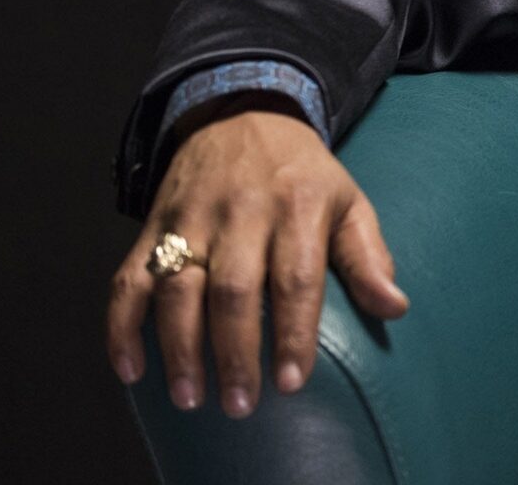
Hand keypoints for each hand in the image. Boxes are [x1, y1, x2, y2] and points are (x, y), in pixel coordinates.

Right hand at [105, 95, 409, 416]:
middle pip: (232, 289)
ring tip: (190, 397)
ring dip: (179, 347)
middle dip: (234, 351)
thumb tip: (395, 307)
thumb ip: (368, 257)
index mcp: (297, 205)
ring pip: (177, 288)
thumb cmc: (304, 175)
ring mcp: (190, 218)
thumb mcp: (349, 201)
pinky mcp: (152, 226)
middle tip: (239, 404)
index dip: (293, 332)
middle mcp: (240, 211)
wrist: (243, 114)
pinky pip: (128, 279)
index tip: (292, 383)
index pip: (295, 277)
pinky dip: (122, 326)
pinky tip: (130, 369)